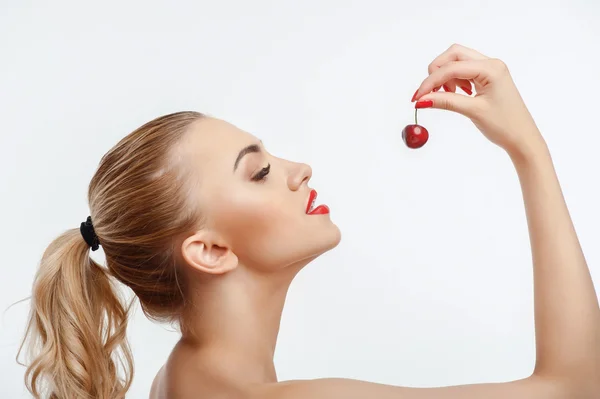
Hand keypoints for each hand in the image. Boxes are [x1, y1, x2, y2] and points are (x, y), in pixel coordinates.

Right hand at [412, 44, 545, 158]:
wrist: (522, 137)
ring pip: (457, 61)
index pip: (452, 68)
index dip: (431, 81)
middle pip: (453, 55)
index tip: (417, 97)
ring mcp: (490, 69)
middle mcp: (491, 63)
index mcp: (491, 68)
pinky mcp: (487, 77)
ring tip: (446, 96)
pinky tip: (456, 94)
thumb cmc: (504, 125)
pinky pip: (464, 71)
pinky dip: (453, 80)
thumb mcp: (472, 111)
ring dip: (445, 76)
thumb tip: (421, 99)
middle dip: (437, 72)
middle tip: (429, 93)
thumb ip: (445, 102)